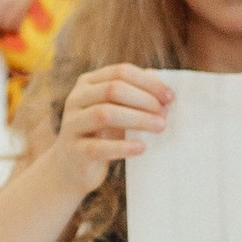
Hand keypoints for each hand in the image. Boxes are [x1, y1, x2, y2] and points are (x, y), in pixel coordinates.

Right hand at [48, 61, 171, 194]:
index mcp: (88, 83)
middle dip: (144, 100)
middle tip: (164, 114)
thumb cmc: (101, 135)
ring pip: (104, 114)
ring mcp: (71, 124)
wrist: (71, 169)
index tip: (170, 97)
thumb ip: (135, 95)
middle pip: (112, 90)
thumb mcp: (117, 111)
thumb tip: (163, 84)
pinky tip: (141, 147)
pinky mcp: (74, 151)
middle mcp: (76, 99)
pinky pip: (99, 147)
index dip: (148, 82)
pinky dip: (123, 147)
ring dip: (137, 119)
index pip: (120, 72)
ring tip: (159, 127)